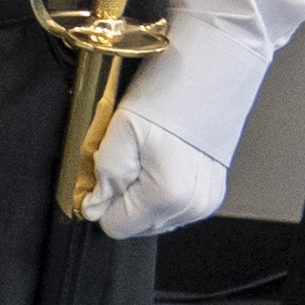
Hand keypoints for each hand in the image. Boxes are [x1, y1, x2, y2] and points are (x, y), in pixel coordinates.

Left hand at [84, 100, 227, 240]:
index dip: (102, 201)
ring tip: (146, 156)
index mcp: (168, 196)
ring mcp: (205, 202)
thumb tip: (93, 207)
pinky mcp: (212, 195)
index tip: (104, 174)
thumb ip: (104, 178)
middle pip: (136, 225)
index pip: (116, 226)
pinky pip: (173, 206)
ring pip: (154, 217)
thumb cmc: (167, 98)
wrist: (209, 77)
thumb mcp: (119, 132)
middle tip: (127, 158)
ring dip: (141, 193)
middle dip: (123, 196)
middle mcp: (191, 207)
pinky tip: (161, 160)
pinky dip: (159, 189)